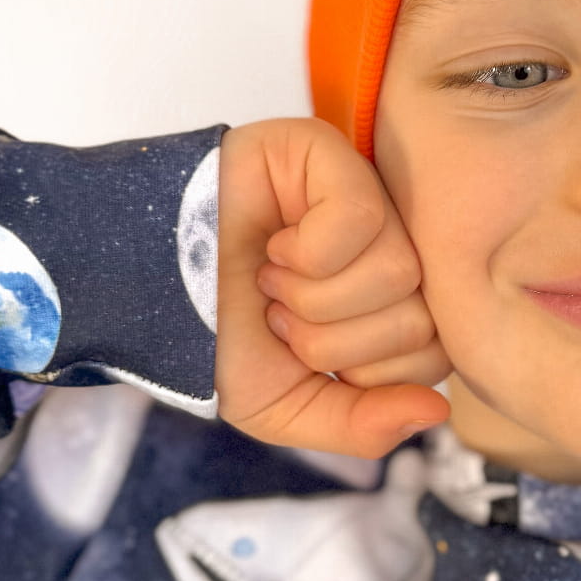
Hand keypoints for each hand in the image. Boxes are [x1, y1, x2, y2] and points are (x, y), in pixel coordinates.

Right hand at [215, 118, 450, 457]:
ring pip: (396, 270)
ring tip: (270, 280)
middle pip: (419, 317)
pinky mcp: (331, 155)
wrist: (143, 295)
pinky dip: (307, 251)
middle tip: (278, 313)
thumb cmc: (213, 339)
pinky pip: (363, 217)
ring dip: (314, 296)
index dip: (365, 374)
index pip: (433, 355)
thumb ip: (364, 425)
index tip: (303, 354)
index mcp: (388, 306)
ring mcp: (365, 196)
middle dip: (332, 339)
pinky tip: (274, 246)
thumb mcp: (288, 407)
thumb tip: (437, 412)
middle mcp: (388, 248)